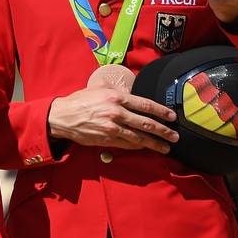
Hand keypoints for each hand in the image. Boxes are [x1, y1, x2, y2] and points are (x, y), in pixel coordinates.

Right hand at [48, 85, 178, 153]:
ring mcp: (112, 127)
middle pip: (146, 123)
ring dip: (155, 143)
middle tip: (175, 135)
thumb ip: (115, 92)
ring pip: (139, 137)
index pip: (145, 104)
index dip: (161, 111)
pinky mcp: (107, 139)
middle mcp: (116, 112)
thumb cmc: (80, 101)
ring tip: (166, 147)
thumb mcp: (98, 89)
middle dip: (163, 130)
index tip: (172, 116)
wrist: (62, 116)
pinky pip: (127, 144)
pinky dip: (138, 146)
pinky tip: (146, 147)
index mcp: (116, 97)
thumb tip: (129, 92)